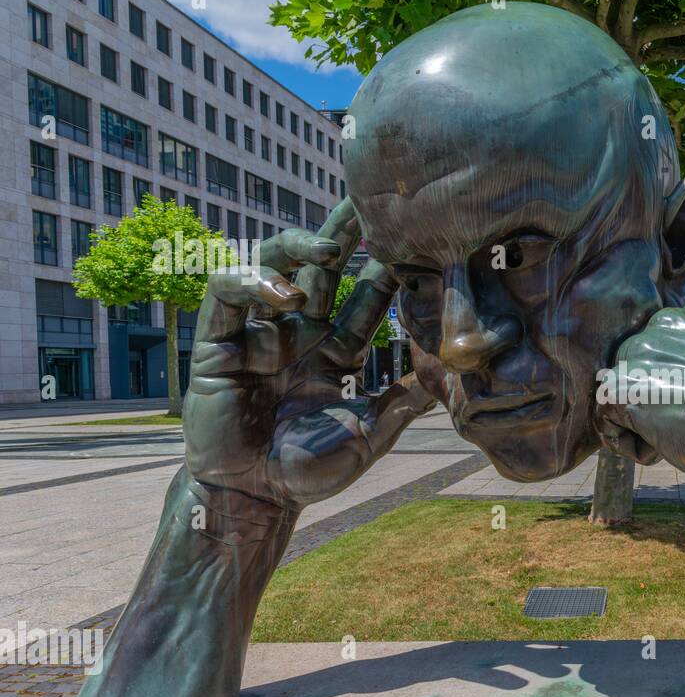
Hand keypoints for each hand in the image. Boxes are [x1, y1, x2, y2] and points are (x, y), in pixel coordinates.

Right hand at [184, 198, 438, 509]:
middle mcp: (298, 333)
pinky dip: (254, 282)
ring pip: (273, 263)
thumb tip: (454, 373)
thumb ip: (403, 403)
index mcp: (335, 351)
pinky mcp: (219, 341)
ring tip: (331, 251)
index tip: (416, 241)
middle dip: (344, 232)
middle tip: (370, 199)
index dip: (387, 270)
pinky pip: (227, 292)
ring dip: (300, 247)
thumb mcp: (367, 435)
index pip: (366, 298)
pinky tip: (285, 294)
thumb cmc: (309, 470)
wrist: (254, 497)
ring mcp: (258, 333)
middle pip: (322, 266)